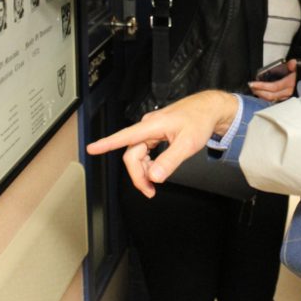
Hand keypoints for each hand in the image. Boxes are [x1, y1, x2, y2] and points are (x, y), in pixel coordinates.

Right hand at [86, 90, 238, 197]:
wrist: (209, 109)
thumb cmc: (200, 120)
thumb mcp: (188, 144)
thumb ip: (170, 161)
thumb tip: (154, 176)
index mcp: (153, 126)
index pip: (124, 136)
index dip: (106, 144)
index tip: (91, 149)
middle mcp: (148, 126)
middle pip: (132, 154)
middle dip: (138, 174)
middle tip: (150, 191)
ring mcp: (151, 129)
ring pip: (138, 154)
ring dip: (143, 170)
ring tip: (155, 183)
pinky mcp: (155, 132)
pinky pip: (145, 150)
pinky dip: (149, 163)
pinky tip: (157, 169)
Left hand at [248, 59, 297, 101]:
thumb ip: (295, 65)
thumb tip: (291, 63)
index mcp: (290, 84)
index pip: (273, 87)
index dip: (262, 86)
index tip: (252, 83)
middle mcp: (288, 93)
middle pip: (271, 95)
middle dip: (259, 92)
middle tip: (251, 87)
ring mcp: (287, 97)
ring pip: (272, 99)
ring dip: (262, 96)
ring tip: (255, 91)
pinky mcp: (287, 99)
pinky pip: (275, 100)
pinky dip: (268, 98)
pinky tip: (262, 95)